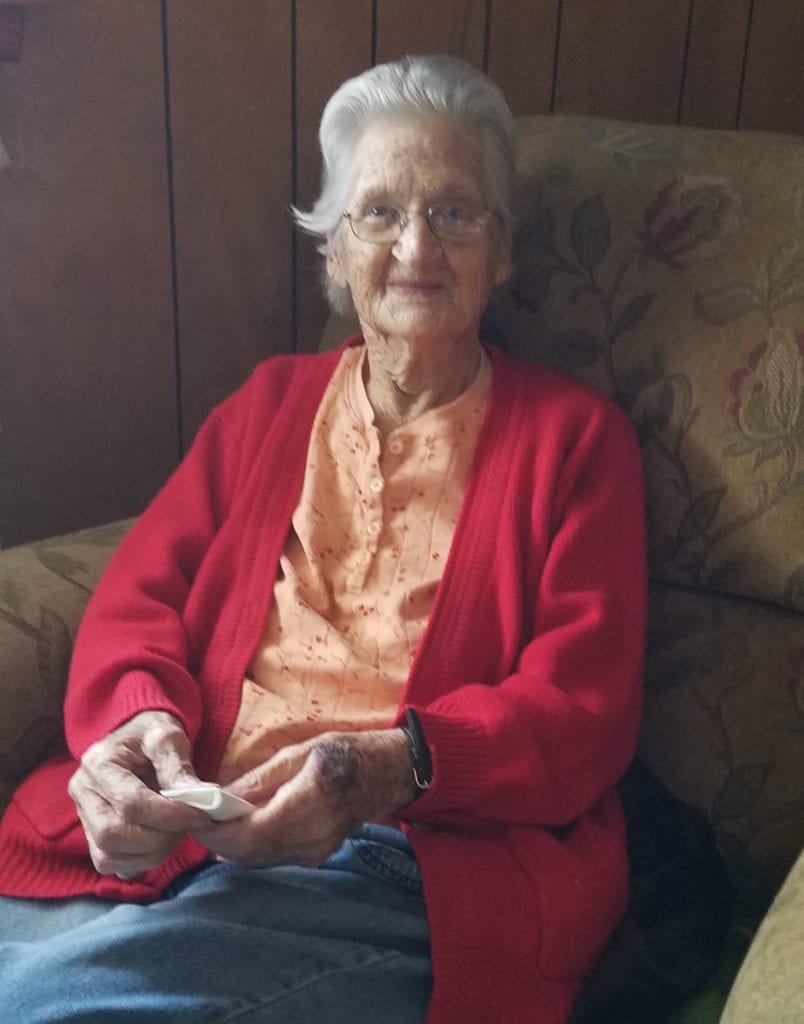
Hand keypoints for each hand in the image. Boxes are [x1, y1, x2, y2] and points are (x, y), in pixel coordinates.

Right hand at [68, 710, 210, 878]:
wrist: (136, 737)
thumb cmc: (152, 733)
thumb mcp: (169, 737)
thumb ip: (178, 767)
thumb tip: (200, 798)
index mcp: (99, 763)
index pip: (131, 803)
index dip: (169, 816)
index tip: (202, 816)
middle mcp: (83, 792)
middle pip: (112, 835)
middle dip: (158, 838)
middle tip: (187, 825)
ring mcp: (83, 816)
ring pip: (108, 856)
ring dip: (150, 853)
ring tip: (175, 833)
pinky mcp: (90, 835)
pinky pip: (109, 863)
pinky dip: (138, 861)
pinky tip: (159, 841)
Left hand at [192, 728, 415, 866]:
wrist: (386, 773)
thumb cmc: (344, 753)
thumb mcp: (300, 752)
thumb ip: (259, 780)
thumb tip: (220, 797)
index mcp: (308, 803)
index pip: (251, 833)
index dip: (218, 832)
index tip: (194, 819)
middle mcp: (312, 836)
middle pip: (251, 853)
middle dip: (218, 841)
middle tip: (195, 821)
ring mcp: (316, 852)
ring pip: (259, 860)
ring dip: (231, 847)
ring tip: (211, 824)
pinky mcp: (316, 857)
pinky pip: (273, 858)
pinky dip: (250, 848)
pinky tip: (239, 830)